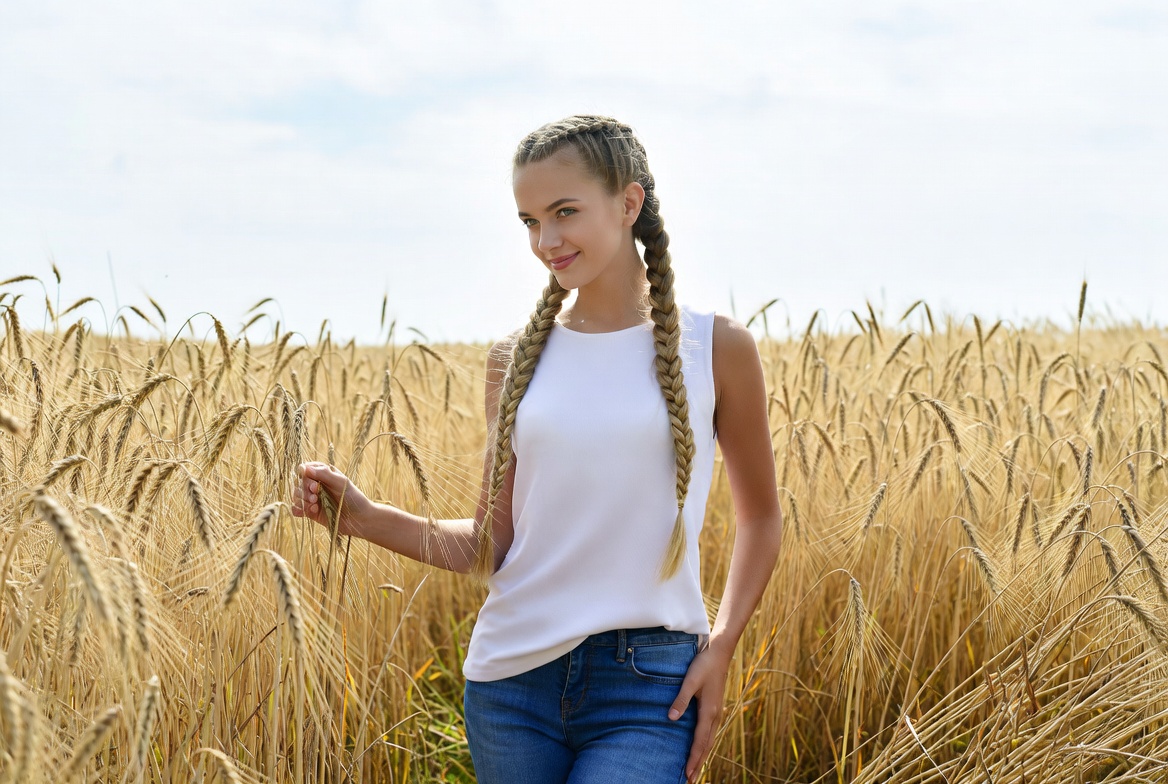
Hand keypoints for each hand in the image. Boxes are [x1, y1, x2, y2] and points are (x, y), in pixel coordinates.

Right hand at [291, 462, 373, 537]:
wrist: (359, 520)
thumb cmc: (353, 498)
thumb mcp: (342, 483)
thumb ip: (325, 474)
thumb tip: (306, 468)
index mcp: (323, 475)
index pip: (305, 470)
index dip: (305, 477)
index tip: (314, 485)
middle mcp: (316, 485)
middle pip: (298, 483)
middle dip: (304, 490)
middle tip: (316, 497)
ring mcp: (312, 499)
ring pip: (296, 496)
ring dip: (302, 500)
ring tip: (315, 506)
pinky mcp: (311, 512)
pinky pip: (296, 509)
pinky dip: (298, 510)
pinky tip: (310, 511)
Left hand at [669, 642, 730, 780]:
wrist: (719, 653)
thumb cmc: (703, 665)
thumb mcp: (690, 681)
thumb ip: (680, 699)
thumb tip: (671, 718)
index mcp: (709, 712)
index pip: (700, 741)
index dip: (693, 758)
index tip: (688, 774)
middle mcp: (715, 716)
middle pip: (707, 746)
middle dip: (698, 764)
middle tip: (690, 781)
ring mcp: (717, 713)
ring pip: (710, 741)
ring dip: (702, 756)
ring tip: (695, 771)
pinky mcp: (715, 709)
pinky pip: (710, 733)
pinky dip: (705, 745)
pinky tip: (700, 748)